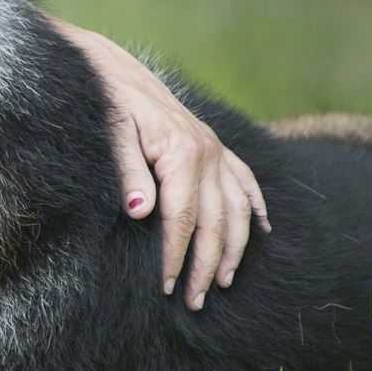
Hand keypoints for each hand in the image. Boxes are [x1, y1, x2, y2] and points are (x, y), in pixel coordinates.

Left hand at [56, 19, 269, 310]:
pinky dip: (255, 207)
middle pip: (215, 222)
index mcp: (183, 152)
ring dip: (234, 249)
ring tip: (222, 282)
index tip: (165, 286)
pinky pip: (246, 182)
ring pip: (237, 209)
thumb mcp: (111, 133)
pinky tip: (263, 230)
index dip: (175, 256)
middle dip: (205, 265)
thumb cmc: (108, 103)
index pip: (183, 218)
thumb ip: (127, 171)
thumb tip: (140, 210)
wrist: (114, 69)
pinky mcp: (217, 147)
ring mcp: (217, 150)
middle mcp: (209, 152)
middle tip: (193, 301)